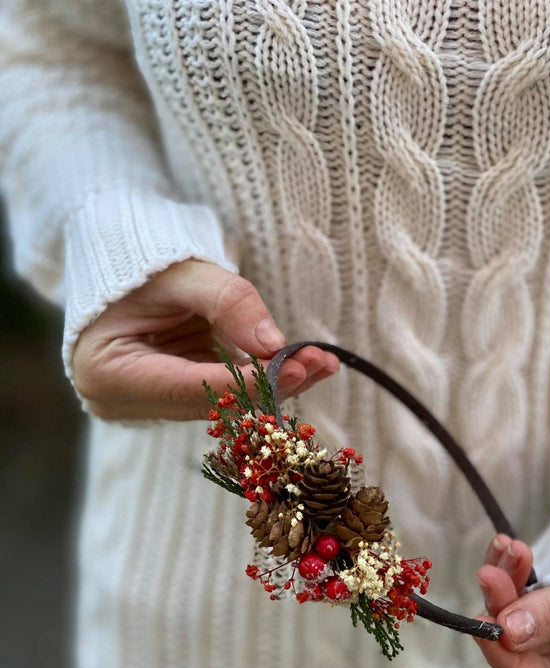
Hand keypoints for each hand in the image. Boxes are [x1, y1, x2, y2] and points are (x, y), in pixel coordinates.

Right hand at [73, 259, 339, 420]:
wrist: (119, 266)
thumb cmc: (139, 262)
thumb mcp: (181, 272)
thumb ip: (228, 303)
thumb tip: (275, 343)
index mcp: (109, 373)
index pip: (189, 388)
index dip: (246, 383)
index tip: (294, 369)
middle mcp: (125, 402)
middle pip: (211, 403)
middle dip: (271, 384)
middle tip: (318, 363)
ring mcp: (149, 405)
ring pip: (225, 404)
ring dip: (275, 384)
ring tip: (321, 362)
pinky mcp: (173, 398)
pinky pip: (224, 394)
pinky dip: (261, 379)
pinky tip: (300, 366)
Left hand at [474, 534, 549, 667]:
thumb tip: (507, 631)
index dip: (509, 658)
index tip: (486, 628)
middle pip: (524, 643)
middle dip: (504, 607)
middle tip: (490, 575)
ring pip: (519, 613)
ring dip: (507, 581)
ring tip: (507, 548)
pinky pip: (526, 590)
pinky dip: (516, 569)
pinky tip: (509, 547)